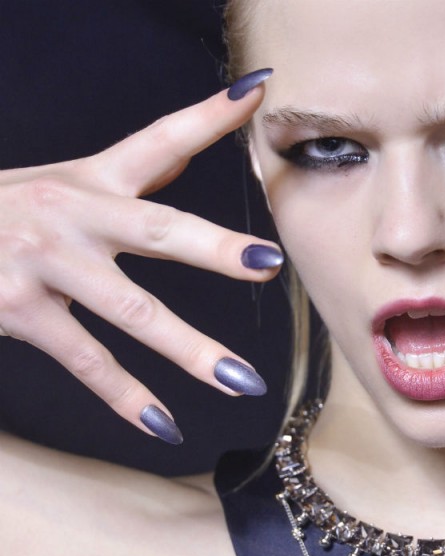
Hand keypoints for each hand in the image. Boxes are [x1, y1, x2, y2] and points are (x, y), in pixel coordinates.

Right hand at [0, 69, 280, 443]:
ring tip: (244, 383)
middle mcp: (73, 214)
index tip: (258, 91)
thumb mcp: (66, 185)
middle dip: (215, 249)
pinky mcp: (17, 309)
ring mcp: (45, 263)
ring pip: (132, 312)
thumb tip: (188, 153)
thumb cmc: (8, 213)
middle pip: (158, 229)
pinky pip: (86, 360)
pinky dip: (128, 398)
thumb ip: (130, 176)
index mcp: (92, 180)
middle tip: (270, 264)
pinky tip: (166, 426)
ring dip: (192, 351)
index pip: (160, 140)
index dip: (210, 116)